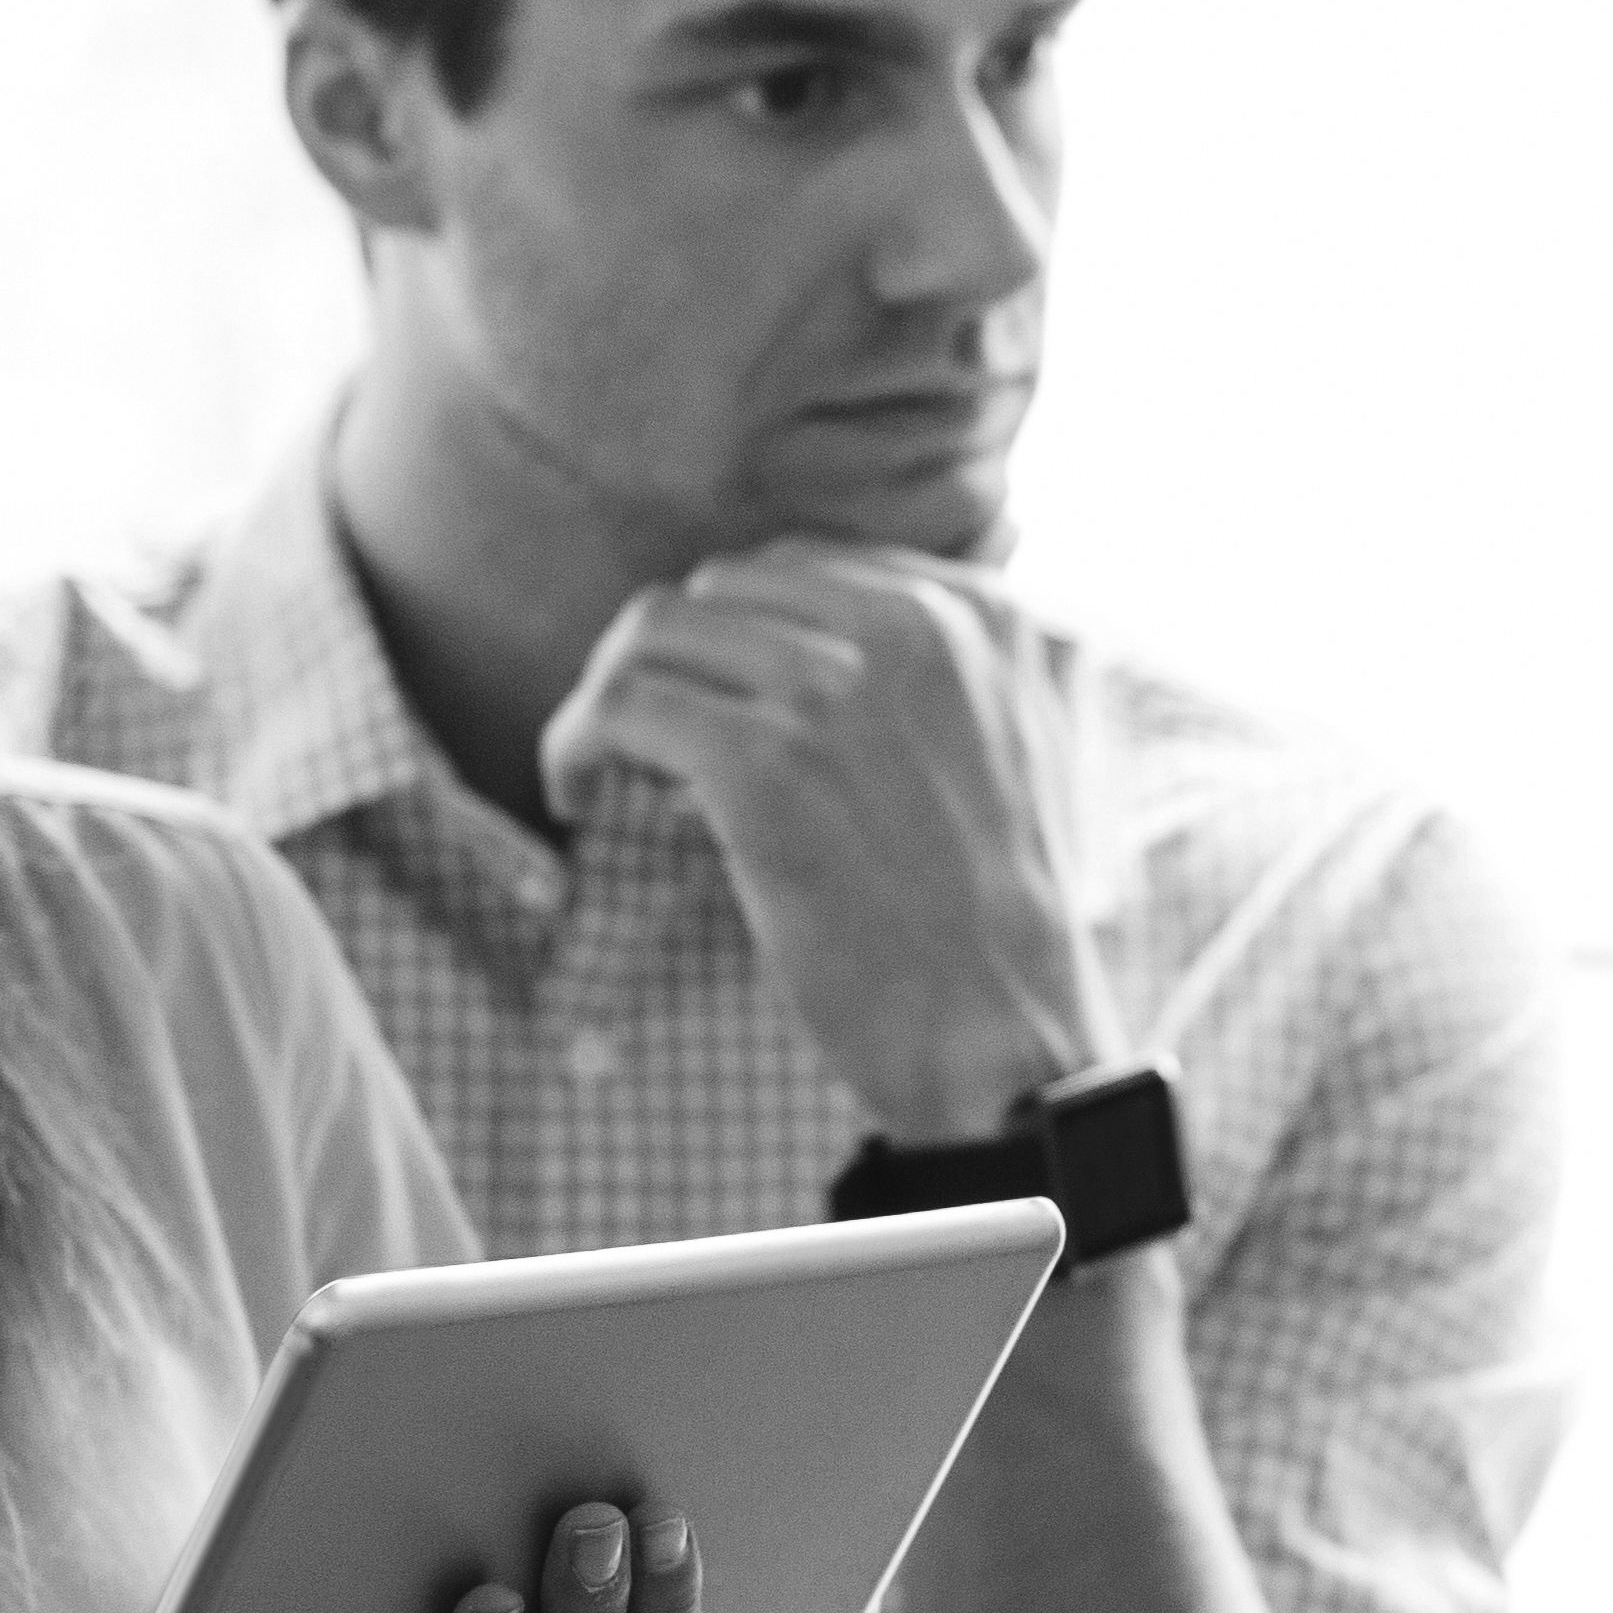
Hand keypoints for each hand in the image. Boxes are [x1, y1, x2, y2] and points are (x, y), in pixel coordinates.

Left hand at [543, 541, 1115, 1140]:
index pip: (808, 569)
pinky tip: (579, 798)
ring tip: (609, 774)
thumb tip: (827, 649)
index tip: (721, 710)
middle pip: (725, 587)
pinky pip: (622, 704)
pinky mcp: (769, 763)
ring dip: (613, 701)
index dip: (742, 642)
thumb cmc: (1004, 930)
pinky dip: (577, 747)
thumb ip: (966, 674)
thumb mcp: (1035, 756)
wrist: (1012, 1043)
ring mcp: (842, 689)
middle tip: (656, 748)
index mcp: (988, 615)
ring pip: (657, 631)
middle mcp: (922, 625)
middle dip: (678, 663)